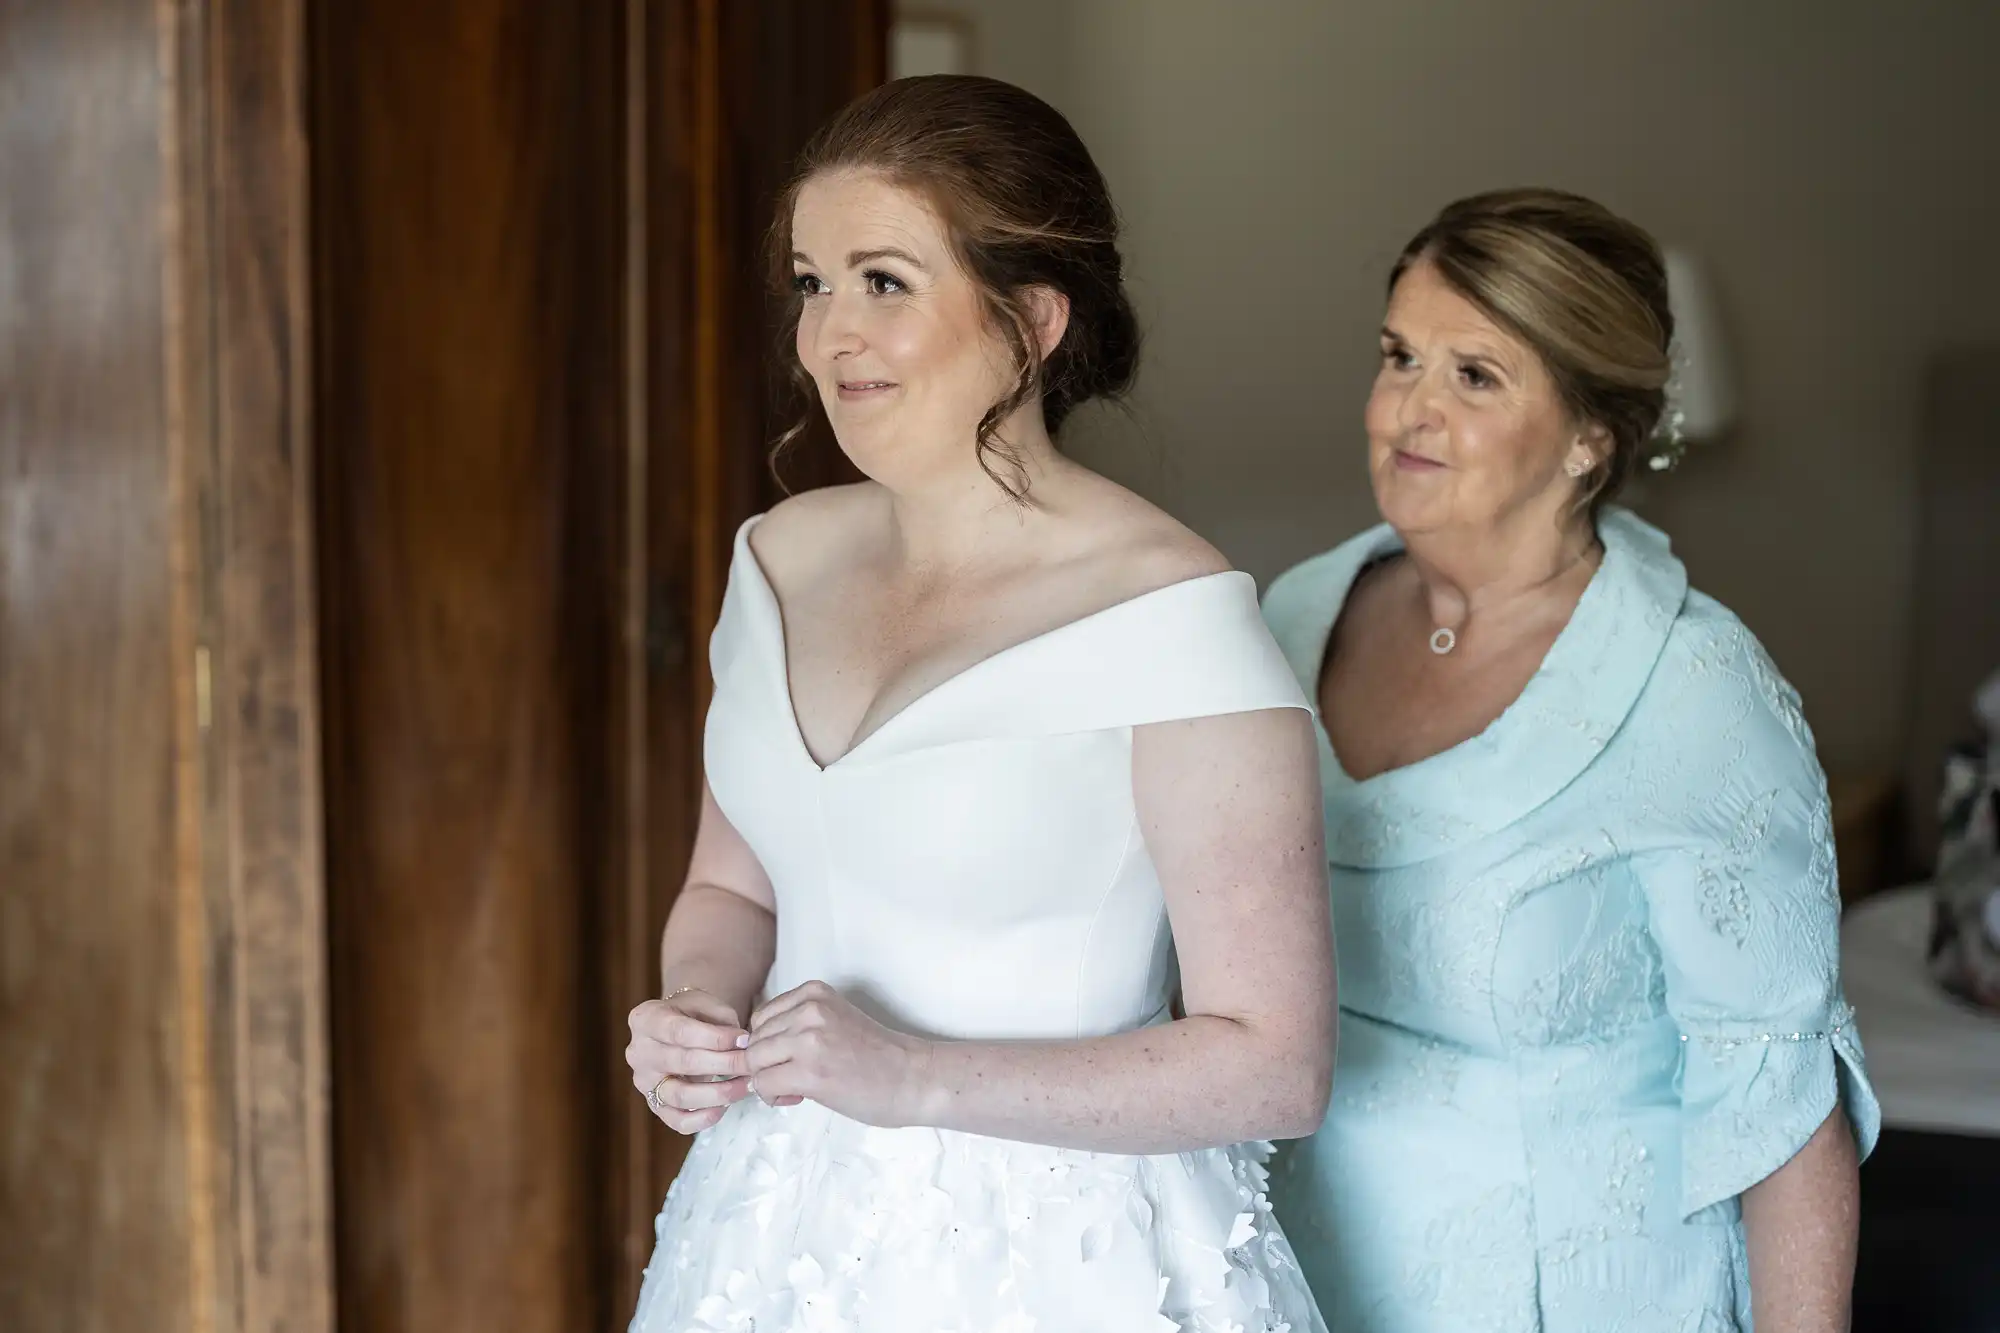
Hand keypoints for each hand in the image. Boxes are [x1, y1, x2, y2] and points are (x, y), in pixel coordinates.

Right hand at [626, 988, 753, 1133]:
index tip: (744, 1040)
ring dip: (719, 1093)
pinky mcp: (654, 1105)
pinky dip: (703, 1119)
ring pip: (680, 1096)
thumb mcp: (706, 1003)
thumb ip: (721, 1021)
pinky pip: (678, 1121)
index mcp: (646, 1019)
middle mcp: (638, 1052)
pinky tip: (725, 1107)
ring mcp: (644, 1082)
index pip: (680, 1031)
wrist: (679, 1027)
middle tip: (751, 1064)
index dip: (715, 1038)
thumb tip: (742, 1045)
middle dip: (724, 1064)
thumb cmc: (694, 1013)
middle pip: (683, 1062)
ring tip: (746, 1085)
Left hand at [746, 980, 933, 1126]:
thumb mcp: (834, 1020)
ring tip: (796, 1088)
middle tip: (794, 1079)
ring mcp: (808, 1039)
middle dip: (766, 1065)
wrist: (911, 1078)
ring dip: (768, 1081)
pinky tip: (798, 1097)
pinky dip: (772, 1097)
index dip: (769, 1045)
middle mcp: (809, 1010)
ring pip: (754, 1062)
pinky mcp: (809, 1072)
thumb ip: (797, 1024)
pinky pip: (763, 1085)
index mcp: (814, 993)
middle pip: (754, 1041)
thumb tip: (748, 1048)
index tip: (792, 1060)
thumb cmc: (876, 1056)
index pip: (761, 1019)